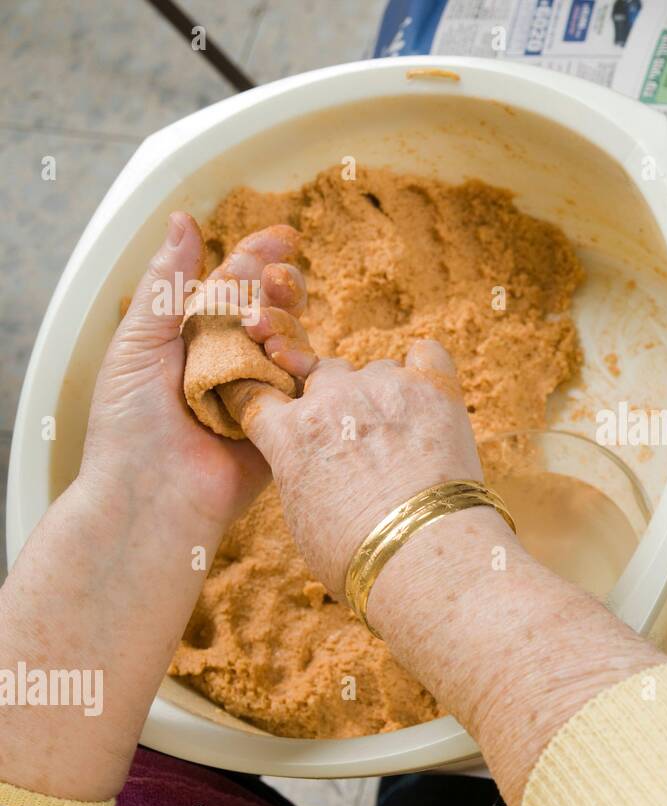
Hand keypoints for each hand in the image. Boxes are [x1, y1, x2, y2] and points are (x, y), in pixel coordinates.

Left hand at [78, 212, 317, 533]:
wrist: (151, 496)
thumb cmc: (130, 424)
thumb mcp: (139, 340)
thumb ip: (167, 281)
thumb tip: (186, 220)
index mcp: (192, 338)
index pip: (233, 286)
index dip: (258, 256)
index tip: (283, 237)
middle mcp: (229, 362)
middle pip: (272, 309)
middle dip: (281, 288)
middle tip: (278, 282)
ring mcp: (260, 393)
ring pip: (293, 343)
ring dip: (285, 326)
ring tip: (263, 331)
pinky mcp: (285, 425)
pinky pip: (306, 387)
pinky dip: (301, 368)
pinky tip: (285, 361)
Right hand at [225, 340, 490, 594]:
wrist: (424, 557)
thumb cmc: (358, 556)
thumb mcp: (302, 518)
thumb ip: (299, 469)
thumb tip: (310, 459)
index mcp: (287, 433)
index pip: (254, 392)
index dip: (262, 397)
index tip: (273, 406)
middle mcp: (331, 399)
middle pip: (322, 375)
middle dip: (333, 401)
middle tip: (356, 441)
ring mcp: (383, 387)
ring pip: (375, 369)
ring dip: (382, 394)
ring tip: (403, 441)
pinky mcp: (433, 387)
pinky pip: (427, 353)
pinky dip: (427, 370)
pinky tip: (431, 400)